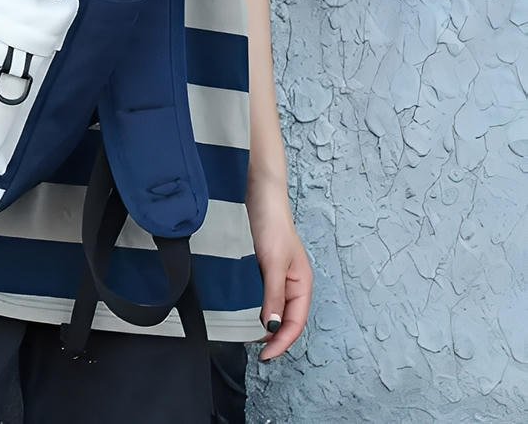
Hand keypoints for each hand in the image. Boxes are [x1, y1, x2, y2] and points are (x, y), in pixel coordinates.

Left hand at [246, 179, 313, 361]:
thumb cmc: (272, 225)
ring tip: (252, 338)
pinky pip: (267, 296)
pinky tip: (249, 312)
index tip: (264, 356)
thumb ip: (273, 296)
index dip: (281, 343)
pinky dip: (260, 309)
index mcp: (303, 284)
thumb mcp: (273, 263)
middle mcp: (294, 283)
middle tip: (256, 351)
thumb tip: (271, 328)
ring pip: (277, 309)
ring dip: (268, 325)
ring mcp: (280, 276)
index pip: (295, 324)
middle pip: (288, 320)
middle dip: (275, 338)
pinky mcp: (266, 267)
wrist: (260, 195)